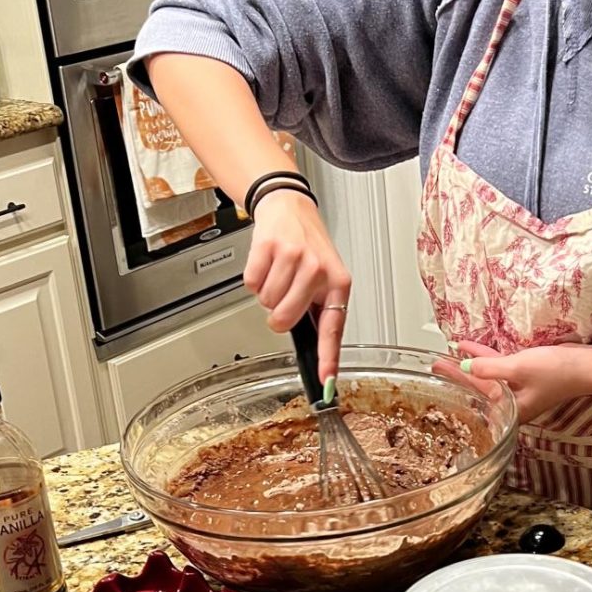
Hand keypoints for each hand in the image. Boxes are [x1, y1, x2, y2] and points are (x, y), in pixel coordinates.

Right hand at [243, 189, 350, 380]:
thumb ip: (320, 308)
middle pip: (285, 319)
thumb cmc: (309, 246)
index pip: (333, 328)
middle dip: (278, 314)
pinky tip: (268, 262)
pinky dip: (254, 278)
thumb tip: (315, 347)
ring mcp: (295, 257)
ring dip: (267, 292)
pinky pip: (252, 284)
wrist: (291, 208)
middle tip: (286, 294)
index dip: (328, 358)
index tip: (326, 382)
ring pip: (267, 302)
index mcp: (339, 283)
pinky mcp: (271, 247)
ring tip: (279, 272)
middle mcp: (319, 270)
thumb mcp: (326, 276)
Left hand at [435, 339, 588, 423]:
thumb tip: (466, 368)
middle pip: (480, 387)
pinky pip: (501, 367)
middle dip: (459, 374)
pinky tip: (473, 349)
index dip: (456, 379)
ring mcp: (520, 389)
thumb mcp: (518, 369)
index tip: (439, 369)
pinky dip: (488, 358)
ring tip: (450, 352)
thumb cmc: (556, 372)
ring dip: (472, 363)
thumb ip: (490, 369)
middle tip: (437, 363)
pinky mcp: (527, 375)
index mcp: (511, 410)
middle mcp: (514, 403)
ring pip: (490, 375)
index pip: (476, 393)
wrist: (586, 365)